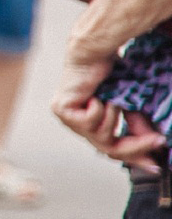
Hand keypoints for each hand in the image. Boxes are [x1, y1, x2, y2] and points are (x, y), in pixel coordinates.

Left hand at [52, 52, 165, 170]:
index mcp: (90, 122)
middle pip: (108, 149)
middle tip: (157, 142)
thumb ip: (136, 125)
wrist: (93, 53)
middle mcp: (76, 122)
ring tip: (115, 101)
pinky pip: (89, 123)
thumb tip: (155, 145)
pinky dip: (100, 110)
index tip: (156, 165)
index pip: (112, 148)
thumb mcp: (128, 105)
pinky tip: (96, 96)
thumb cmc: (111, 72)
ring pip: (101, 138)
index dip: (134, 158)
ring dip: (114, 119)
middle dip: (136, 147)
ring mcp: (67, 118)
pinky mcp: (61, 110)